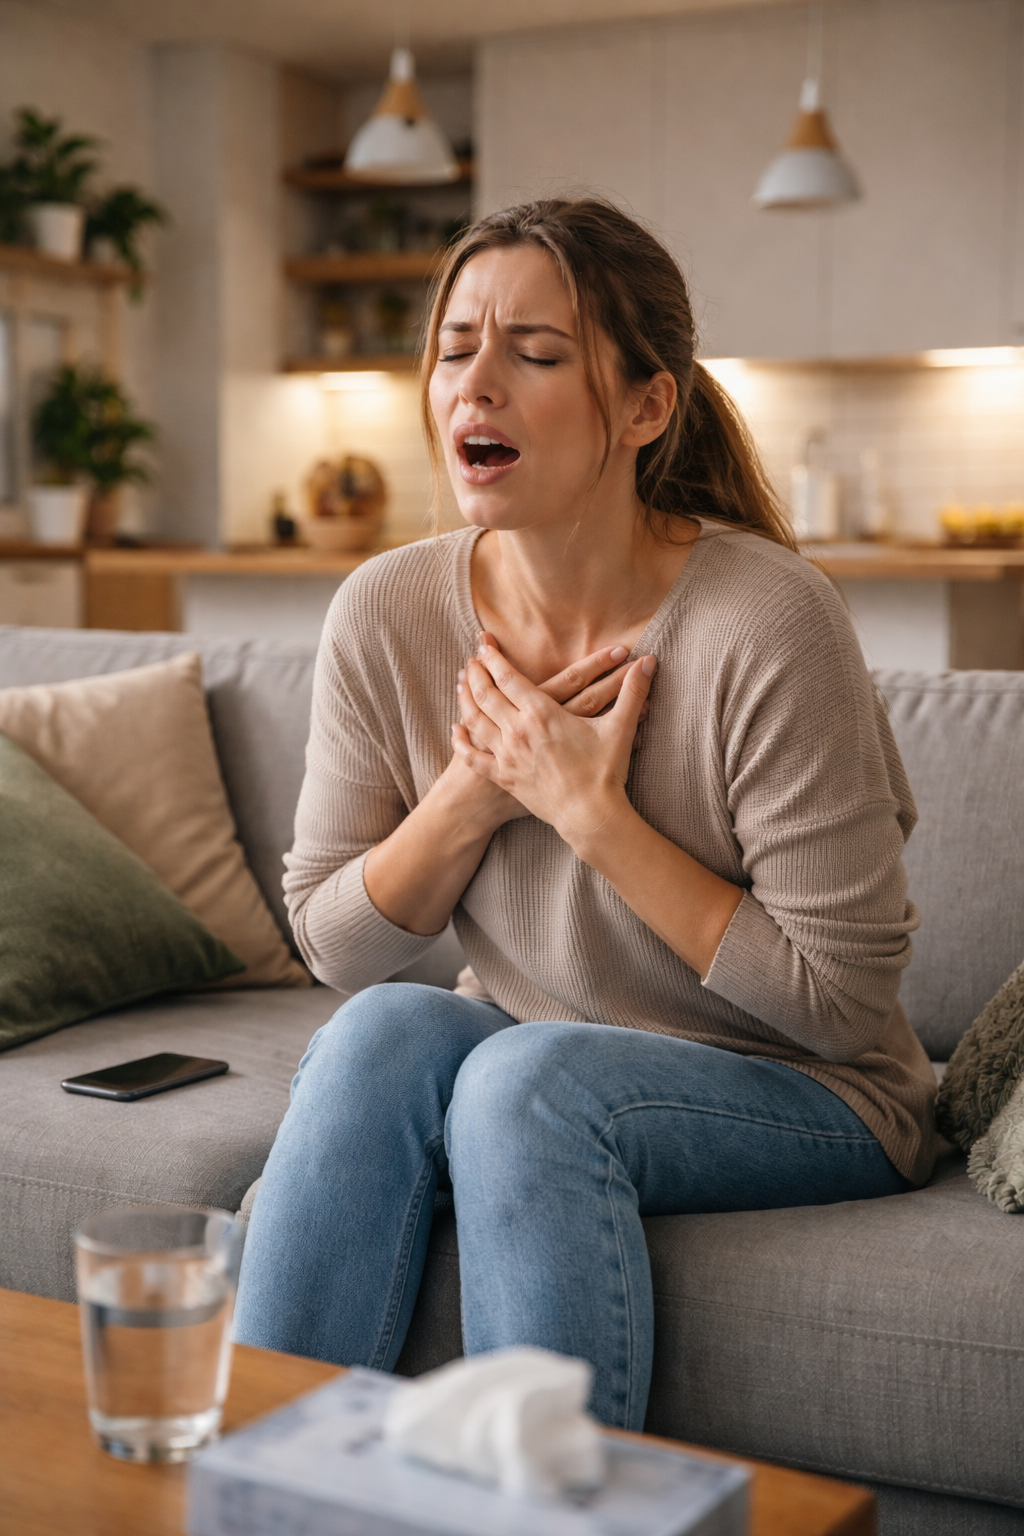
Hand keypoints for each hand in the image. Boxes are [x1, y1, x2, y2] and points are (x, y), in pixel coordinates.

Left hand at [452, 638, 656, 852]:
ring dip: (465, 699)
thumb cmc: (606, 772)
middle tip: (470, 658)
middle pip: (485, 694)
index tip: (483, 642)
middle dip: (475, 673)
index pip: (507, 677)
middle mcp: (518, 731)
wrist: (591, 816)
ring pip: (475, 721)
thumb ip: (633, 691)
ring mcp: (508, 755)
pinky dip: (462, 742)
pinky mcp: (504, 778)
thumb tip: (650, 660)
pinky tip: (457, 730)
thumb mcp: (620, 727)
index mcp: (542, 714)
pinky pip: (474, 757)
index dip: (493, 657)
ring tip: (460, 683)